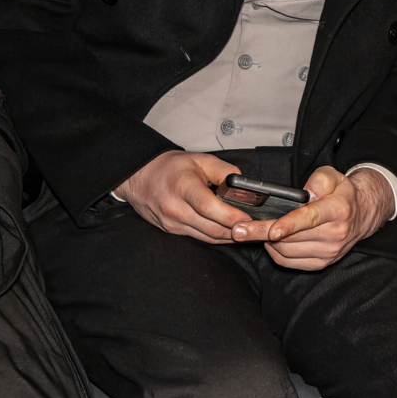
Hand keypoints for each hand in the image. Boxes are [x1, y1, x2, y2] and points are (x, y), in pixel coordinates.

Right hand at [115, 150, 246, 242]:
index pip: (207, 206)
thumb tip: (244, 186)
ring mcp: (172, 223)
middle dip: (236, 230)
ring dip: (229, 237)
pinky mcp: (172, 231)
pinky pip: (200, 237)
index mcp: (183, 187)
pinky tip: (230, 233)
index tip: (248, 218)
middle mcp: (175, 208)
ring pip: (207, 237)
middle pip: (211, 227)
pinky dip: (217, 237)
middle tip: (256, 228)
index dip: (229, 215)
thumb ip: (225, 171)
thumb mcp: (201, 159)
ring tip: (248, 232)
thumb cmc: (170, 167)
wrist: (139, 177)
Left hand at [230, 166, 391, 269]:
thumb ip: (318, 180)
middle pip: (291, 237)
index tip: (271, 230)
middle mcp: (335, 234)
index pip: (310, 218)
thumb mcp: (333, 176)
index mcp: (338, 210)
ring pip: (286, 251)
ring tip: (254, 231)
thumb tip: (304, 194)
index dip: (289, 225)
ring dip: (266, 242)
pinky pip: (289, 262)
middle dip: (261, 233)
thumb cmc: (341, 194)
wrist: (360, 216)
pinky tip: (270, 241)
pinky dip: (275, 252)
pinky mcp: (321, 263)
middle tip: (238, 229)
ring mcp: (329, 252)